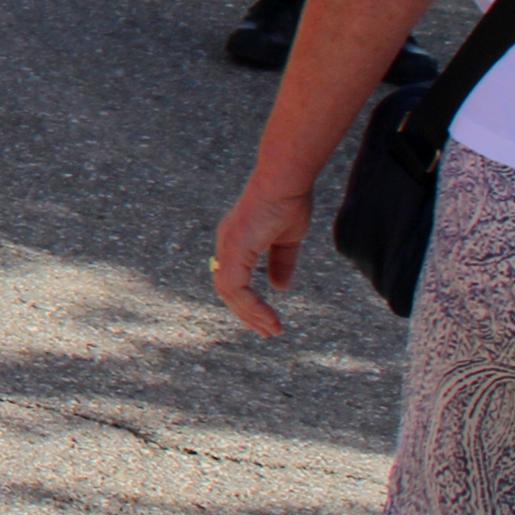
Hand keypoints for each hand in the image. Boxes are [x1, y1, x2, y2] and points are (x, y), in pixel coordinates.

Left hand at [210, 184, 309, 336]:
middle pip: (227, 289)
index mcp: (235, 243)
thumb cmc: (287, 201)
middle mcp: (226, 245)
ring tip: (271, 330)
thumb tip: (280, 288)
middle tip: (268, 333)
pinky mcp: (234, 248)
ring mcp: (227, 246)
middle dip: (247, 314)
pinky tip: (268, 316)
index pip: (232, 280)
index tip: (267, 320)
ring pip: (228, 291)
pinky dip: (250, 305)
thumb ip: (281, 263)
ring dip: (250, 314)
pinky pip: (235, 286)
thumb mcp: (287, 240)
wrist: (286, 181)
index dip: (247, 302)